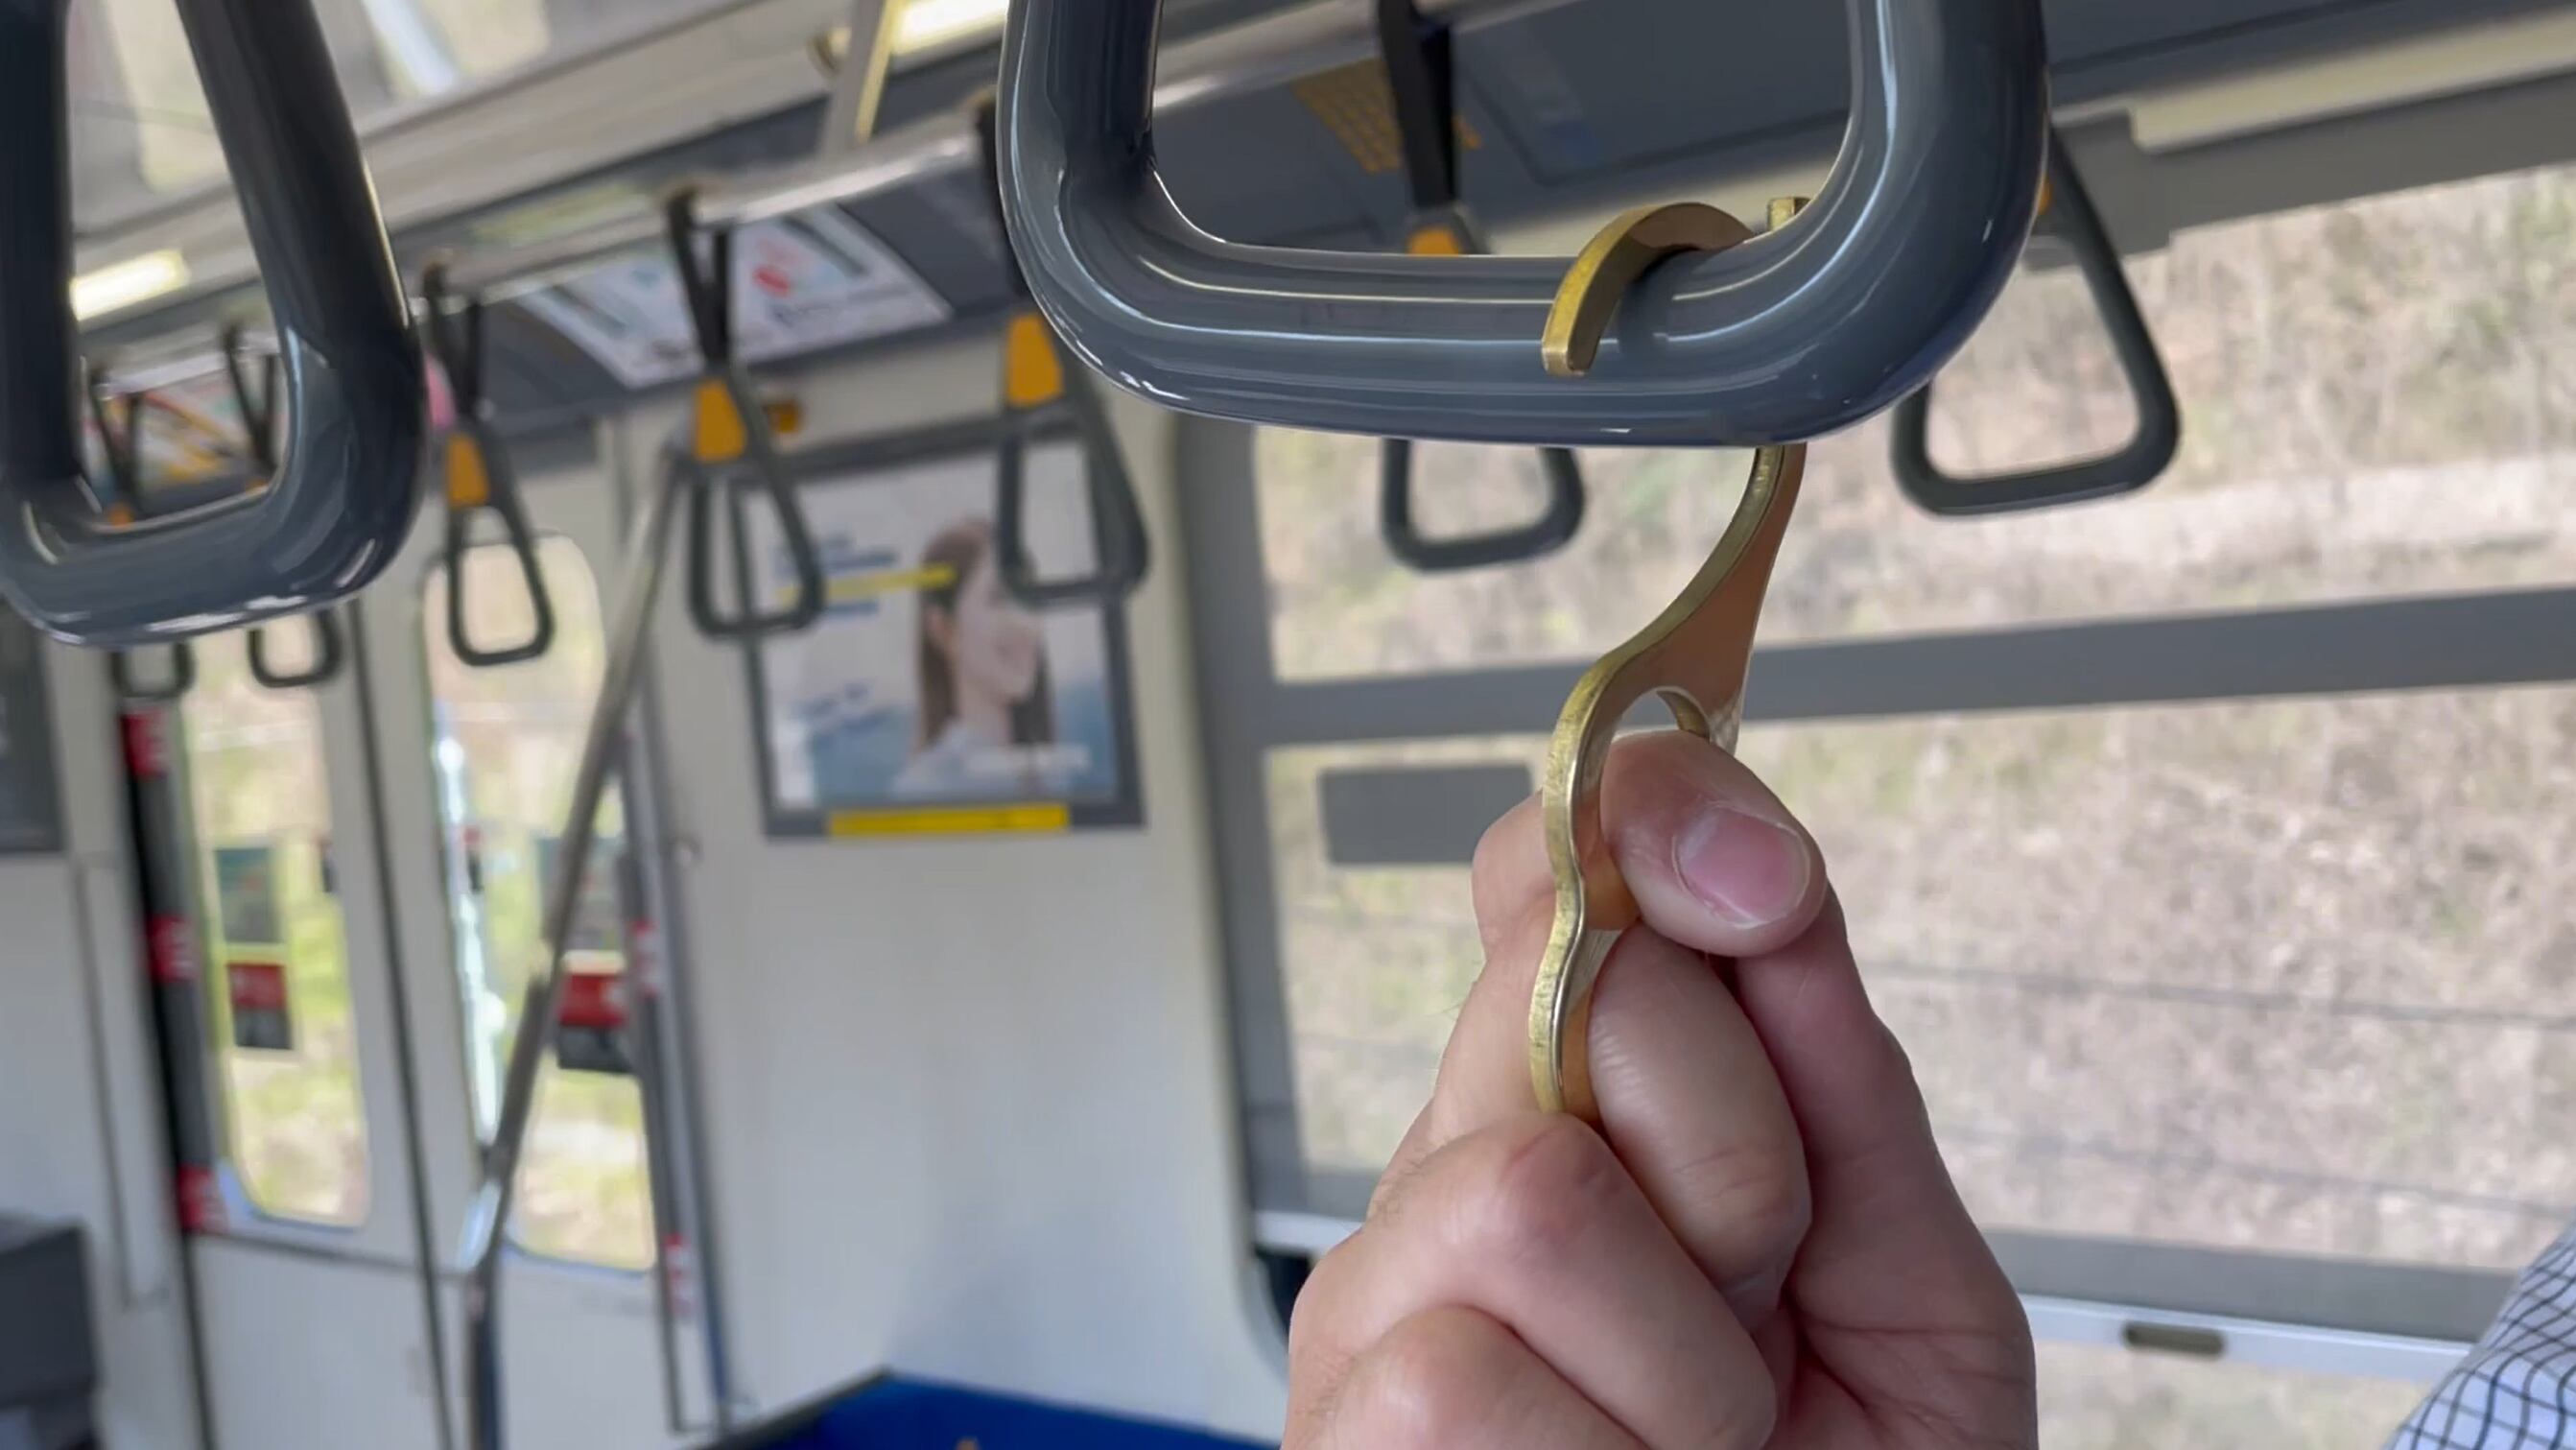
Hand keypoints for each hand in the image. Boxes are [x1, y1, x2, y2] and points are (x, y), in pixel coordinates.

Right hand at [1284, 732, 2034, 1448]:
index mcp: (1577, 1120)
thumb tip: (1723, 827)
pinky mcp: (1341, 1438)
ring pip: (1525, 1190)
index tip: (1758, 890)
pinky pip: (1464, 1375)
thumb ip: (1824, 1048)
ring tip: (1698, 1441)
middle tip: (1763, 1299)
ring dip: (1690, 1358)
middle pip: (1561, 992)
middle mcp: (1446, 1186)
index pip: (1541, 877)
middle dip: (1741, 1150)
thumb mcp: (1899, 1267)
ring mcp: (1372, 1313)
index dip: (1643, 834)